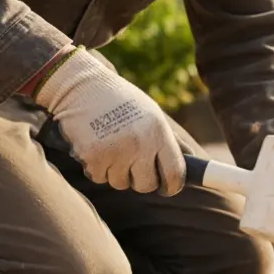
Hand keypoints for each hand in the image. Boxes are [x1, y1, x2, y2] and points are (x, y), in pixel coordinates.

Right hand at [33, 48, 185, 194]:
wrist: (81, 85)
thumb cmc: (121, 101)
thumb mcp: (152, 114)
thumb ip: (171, 139)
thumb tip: (192, 159)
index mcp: (158, 132)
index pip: (175, 174)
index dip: (172, 186)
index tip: (166, 187)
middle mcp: (140, 143)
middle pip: (146, 185)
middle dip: (140, 180)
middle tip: (132, 165)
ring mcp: (116, 151)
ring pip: (120, 183)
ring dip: (116, 172)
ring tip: (111, 147)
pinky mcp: (92, 156)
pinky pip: (98, 177)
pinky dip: (96, 168)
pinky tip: (95, 146)